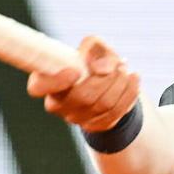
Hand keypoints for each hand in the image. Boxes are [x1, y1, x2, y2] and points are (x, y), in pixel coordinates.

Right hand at [26, 36, 140, 130]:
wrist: (105, 81)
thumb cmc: (91, 60)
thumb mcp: (93, 47)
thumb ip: (94, 48)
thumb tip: (102, 68)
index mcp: (46, 82)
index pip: (38, 87)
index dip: (56, 81)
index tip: (75, 70)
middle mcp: (57, 104)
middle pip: (82, 96)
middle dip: (105, 78)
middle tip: (119, 63)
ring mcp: (76, 118)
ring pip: (102, 105)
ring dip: (119, 84)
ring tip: (126, 68)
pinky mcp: (95, 126)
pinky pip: (115, 113)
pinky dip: (129, 94)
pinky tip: (134, 78)